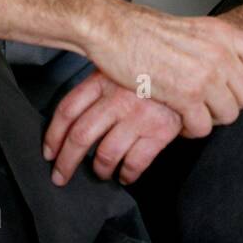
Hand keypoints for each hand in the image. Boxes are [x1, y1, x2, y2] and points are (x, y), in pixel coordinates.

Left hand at [43, 70, 181, 186]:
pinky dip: (126, 174)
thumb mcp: (120, 65)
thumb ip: (98, 84)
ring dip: (98, 169)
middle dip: (66, 162)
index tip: (49, 152)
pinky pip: (135, 163)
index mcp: (103, 80)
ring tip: (99, 172)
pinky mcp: (159, 131)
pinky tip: (124, 176)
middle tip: (60, 176)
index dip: (53, 135)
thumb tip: (71, 114)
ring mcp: (138, 116)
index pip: (67, 110)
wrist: (193, 70)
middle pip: (80, 136)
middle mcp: (117, 98)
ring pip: (105, 154)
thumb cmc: (152, 70)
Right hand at [84, 4, 242, 138]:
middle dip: (229, 103)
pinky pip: (204, 127)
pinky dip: (192, 129)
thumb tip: (231, 66)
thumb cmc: (144, 30)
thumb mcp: (192, 26)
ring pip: (229, 114)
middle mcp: (220, 52)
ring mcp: (205, 75)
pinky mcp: (186, 96)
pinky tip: (179, 119)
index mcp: (223, 32)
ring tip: (191, 112)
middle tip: (207, 103)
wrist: (114, 31)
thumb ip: (215, 44)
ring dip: (210, 118)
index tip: (232, 82)